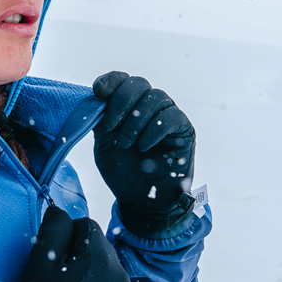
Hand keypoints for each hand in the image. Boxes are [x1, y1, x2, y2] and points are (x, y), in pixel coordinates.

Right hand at [9, 206, 131, 281]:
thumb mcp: (38, 266)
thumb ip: (52, 230)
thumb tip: (59, 211)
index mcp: (100, 256)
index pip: (86, 225)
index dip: (64, 236)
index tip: (50, 258)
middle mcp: (120, 274)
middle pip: (99, 249)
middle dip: (78, 256)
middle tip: (55, 281)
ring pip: (106, 274)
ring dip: (88, 278)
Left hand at [92, 71, 195, 236]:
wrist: (141, 202)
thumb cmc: (122, 172)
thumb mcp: (103, 144)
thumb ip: (100, 120)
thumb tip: (97, 98)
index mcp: (129, 105)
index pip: (122, 80)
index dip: (111, 80)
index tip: (98, 91)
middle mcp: (149, 106)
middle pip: (138, 84)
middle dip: (120, 102)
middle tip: (111, 128)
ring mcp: (168, 116)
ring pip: (156, 97)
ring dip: (136, 120)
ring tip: (126, 144)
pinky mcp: (184, 130)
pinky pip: (172, 116)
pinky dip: (154, 129)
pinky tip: (143, 146)